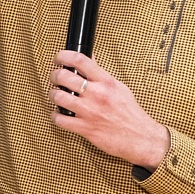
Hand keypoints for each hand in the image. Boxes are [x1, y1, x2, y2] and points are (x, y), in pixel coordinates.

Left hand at [48, 50, 168, 170]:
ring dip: (53, 95)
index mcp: (106, 82)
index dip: (63, 56)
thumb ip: (101, 74)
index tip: (58, 58)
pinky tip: (59, 114)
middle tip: (55, 78)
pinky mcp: (86, 129)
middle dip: (54, 75)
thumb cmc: (130, 113)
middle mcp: (97, 95)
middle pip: (64, 77)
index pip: (80, 60)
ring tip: (56, 95)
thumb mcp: (118, 88)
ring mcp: (90, 112)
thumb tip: (89, 59)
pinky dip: (55, 115)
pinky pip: (60, 119)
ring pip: (58, 97)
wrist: (141, 138)